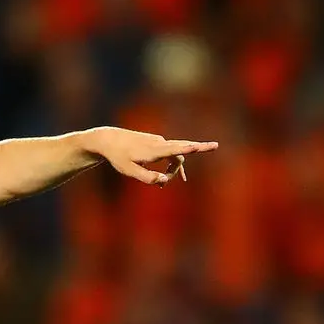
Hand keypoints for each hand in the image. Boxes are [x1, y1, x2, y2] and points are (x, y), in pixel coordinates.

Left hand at [85, 126, 217, 185]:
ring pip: (175, 154)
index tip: (203, 146)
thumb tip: (164, 180)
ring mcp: (158, 141)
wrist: (108, 140)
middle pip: (182, 147)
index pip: (176, 150)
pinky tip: (167, 175)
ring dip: (176, 168)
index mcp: (154, 150)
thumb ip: (147, 177)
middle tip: (215, 146)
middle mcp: (158, 143)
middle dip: (198, 148)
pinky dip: (171, 163)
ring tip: (171, 183)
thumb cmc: (118, 157)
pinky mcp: (155, 142)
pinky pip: (169, 153)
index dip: (190, 149)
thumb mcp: (129, 171)